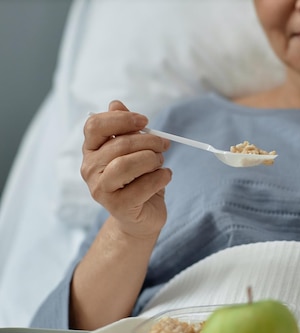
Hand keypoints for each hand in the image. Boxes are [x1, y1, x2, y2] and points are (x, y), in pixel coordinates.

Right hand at [81, 101, 171, 237]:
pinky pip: (143, 186)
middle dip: (149, 141)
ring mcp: (101, 189)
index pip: (94, 125)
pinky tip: (165, 176)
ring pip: (126, 165)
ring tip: (160, 162)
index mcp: (91, 150)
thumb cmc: (138, 179)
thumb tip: (116, 104)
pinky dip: (161, 177)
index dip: (121, 119)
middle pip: (119, 144)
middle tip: (164, 145)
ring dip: (151, 159)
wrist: (142, 217)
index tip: (145, 121)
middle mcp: (90, 169)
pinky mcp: (118, 207)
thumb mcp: (134, 151)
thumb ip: (125, 129)